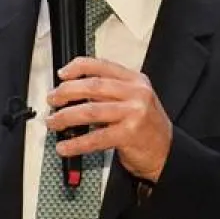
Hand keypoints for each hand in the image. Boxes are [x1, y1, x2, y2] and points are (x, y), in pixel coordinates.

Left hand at [46, 57, 171, 181]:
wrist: (167, 152)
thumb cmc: (146, 126)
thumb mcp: (134, 99)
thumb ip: (109, 91)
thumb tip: (72, 89)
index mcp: (135, 80)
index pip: (102, 66)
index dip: (78, 67)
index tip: (62, 74)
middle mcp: (136, 93)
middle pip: (92, 86)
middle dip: (66, 92)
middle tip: (52, 100)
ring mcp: (134, 113)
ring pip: (90, 111)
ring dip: (65, 117)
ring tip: (53, 122)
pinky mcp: (129, 134)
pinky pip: (96, 137)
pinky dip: (76, 143)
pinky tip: (65, 146)